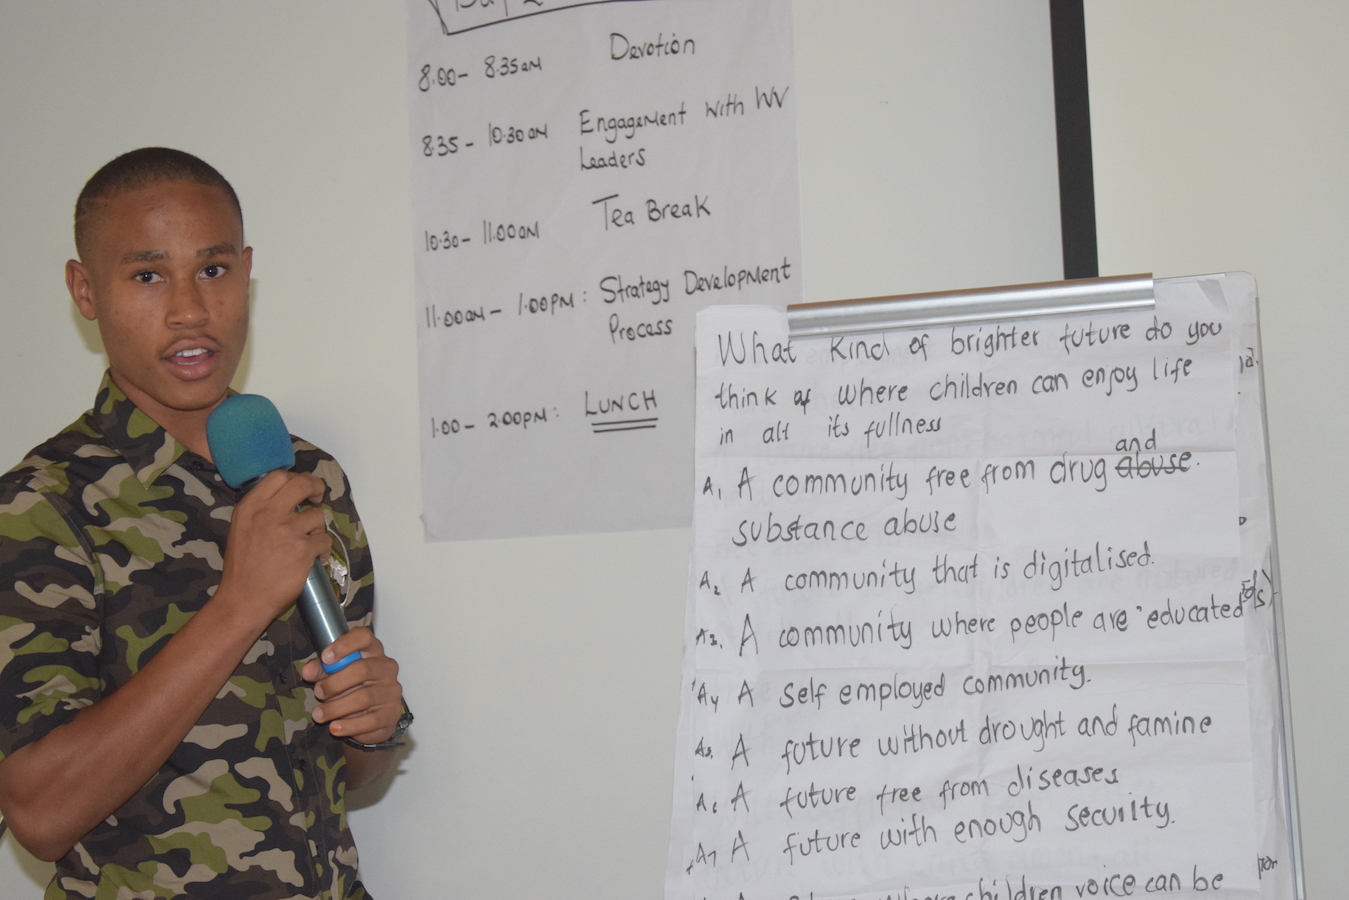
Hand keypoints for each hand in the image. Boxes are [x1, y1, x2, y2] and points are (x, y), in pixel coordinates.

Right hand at [218, 470, 329, 623]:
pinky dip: (322, 550)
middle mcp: (269, 513)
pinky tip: (314, 558)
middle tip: (318, 497)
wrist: (244, 599)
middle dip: (316, 487)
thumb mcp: (242, 528)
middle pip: (302, 484)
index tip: (302, 487)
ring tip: (307, 543)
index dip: (296, 478)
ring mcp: (287, 530)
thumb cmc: (242, 567)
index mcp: (250, 507)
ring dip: (316, 529)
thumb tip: (287, 498)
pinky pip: (324, 540)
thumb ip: (261, 510)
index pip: (278, 475)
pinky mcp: (303, 549)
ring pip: (318, 516)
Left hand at [303, 627, 403, 743]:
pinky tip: (335, 727)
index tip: (325, 658)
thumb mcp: (334, 675)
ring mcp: (391, 691)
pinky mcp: (391, 714)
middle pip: (362, 669)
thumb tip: (308, 671)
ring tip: (319, 715)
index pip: (364, 637)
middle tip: (318, 692)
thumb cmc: (352, 688)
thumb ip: (320, 670)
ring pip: (364, 697)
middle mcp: (386, 668)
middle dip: (334, 683)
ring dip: (336, 707)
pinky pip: (370, 720)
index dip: (344, 645)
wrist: (372, 719)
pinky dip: (349, 725)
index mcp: (372, 651)